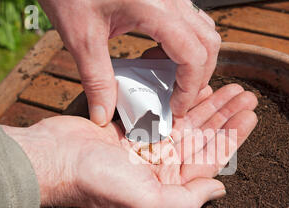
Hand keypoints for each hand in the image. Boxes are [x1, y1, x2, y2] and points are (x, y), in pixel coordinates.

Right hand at [3, 84, 256, 207]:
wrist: (55, 159)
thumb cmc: (97, 183)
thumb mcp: (146, 200)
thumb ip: (185, 200)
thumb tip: (219, 191)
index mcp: (168, 186)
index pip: (210, 159)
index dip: (233, 137)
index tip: (250, 116)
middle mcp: (162, 167)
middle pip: (203, 138)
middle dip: (226, 117)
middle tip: (247, 96)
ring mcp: (148, 146)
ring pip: (188, 123)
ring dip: (209, 106)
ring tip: (231, 89)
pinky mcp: (135, 128)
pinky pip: (166, 111)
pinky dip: (182, 100)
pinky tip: (199, 89)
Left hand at [38, 0, 220, 124]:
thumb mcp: (80, 35)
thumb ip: (96, 78)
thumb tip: (102, 115)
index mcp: (155, 8)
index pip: (193, 55)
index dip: (190, 88)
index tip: (176, 108)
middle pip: (208, 44)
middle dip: (198, 77)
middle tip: (177, 98)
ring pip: (203, 31)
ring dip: (194, 59)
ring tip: (166, 77)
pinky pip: (189, 21)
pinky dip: (183, 44)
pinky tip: (156, 52)